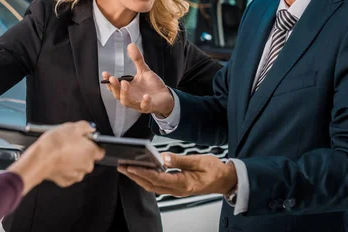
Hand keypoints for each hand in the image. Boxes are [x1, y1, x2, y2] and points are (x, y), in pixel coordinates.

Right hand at [8, 121, 104, 194]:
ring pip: (78, 167)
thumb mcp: (72, 127)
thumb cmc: (55, 144)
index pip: (100, 150)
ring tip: (62, 152)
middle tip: (71, 144)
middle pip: (89, 159)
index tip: (86, 141)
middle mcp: (86, 166)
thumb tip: (90, 127)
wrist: (39, 158)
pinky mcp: (66, 181)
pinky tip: (58, 161)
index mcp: (91, 152)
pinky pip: (68, 174)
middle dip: (82, 153)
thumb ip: (86, 126)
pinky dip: (64, 169)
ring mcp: (76, 175)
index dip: (93, 144)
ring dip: (73, 161)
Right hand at [102, 43, 174, 116]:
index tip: (105, 74)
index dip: (109, 81)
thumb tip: (130, 44)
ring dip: (125, 94)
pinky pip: (144, 107)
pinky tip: (145, 96)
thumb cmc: (152, 86)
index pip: (115, 86)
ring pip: (127, 102)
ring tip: (125, 83)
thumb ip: (137, 59)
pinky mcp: (149, 107)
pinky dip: (144, 102)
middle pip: (118, 94)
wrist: (165, 96)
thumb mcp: (144, 71)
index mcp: (127, 89)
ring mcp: (139, 103)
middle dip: (114, 87)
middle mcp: (130, 97)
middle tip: (113, 78)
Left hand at [118, 153, 236, 196]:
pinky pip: (159, 185)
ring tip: (127, 168)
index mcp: (183, 183)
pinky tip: (143, 171)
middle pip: (151, 185)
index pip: (158, 178)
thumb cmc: (215, 170)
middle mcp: (178, 189)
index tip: (130, 166)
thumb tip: (163, 157)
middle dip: (135, 176)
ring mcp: (177, 190)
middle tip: (122, 166)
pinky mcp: (177, 187)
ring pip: (153, 186)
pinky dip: (148, 179)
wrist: (226, 180)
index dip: (142, 172)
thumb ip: (180, 160)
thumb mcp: (199, 161)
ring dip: (139, 178)